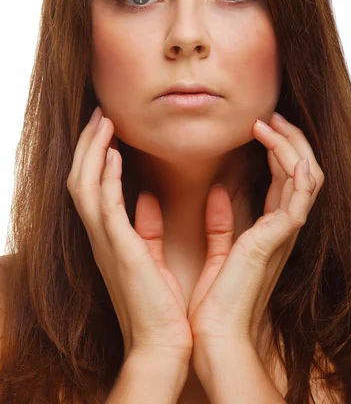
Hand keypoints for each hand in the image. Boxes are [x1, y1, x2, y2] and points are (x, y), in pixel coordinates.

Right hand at [67, 106, 192, 365]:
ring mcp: (105, 242)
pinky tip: (113, 154)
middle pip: (81, 178)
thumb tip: (148, 198)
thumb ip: (147, 226)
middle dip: (90, 143)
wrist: (161, 344)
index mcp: (108, 237)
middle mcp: (99, 236)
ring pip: (85, 185)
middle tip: (102, 113)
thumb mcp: (150, 257)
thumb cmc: (159, 304)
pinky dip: (105, 177)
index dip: (96, 155)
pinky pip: (104, 205)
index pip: (93, 186)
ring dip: (93, 150)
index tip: (109, 130)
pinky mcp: (119, 249)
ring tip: (105, 121)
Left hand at [186, 111, 324, 356]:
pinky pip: (301, 194)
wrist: (214, 334)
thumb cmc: (215, 300)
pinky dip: (297, 167)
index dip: (277, 149)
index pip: (285, 179)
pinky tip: (282, 146)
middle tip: (270, 114)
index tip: (259, 125)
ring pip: (307, 176)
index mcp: (270, 230)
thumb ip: (220, 223)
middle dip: (290, 139)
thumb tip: (216, 192)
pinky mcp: (279, 237)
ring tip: (268, 122)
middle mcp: (284, 228)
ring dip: (291, 145)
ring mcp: (286, 232)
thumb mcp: (218, 251)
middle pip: (302, 172)